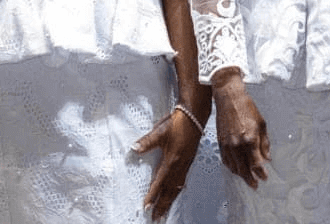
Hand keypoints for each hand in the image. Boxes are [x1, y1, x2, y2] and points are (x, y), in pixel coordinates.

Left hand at [132, 106, 200, 220]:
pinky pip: (183, 180)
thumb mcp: (160, 131)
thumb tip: (134, 148)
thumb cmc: (179, 122)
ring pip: (177, 187)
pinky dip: (178, 190)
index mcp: (172, 160)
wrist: (195, 115)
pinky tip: (176, 191)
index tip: (147, 207)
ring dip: (170, 200)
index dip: (153, 196)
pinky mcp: (189, 160)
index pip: (160, 183)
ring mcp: (186, 163)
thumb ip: (147, 142)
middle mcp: (180, 165)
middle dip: (163, 205)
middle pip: (170, 190)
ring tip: (165, 211)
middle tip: (157, 218)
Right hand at [212, 74, 269, 188]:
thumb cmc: (246, 108)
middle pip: (244, 169)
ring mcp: (227, 145)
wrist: (229, 99)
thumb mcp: (262, 124)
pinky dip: (231, 167)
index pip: (256, 163)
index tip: (265, 178)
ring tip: (247, 178)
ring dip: (240, 175)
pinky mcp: (220, 143)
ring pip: (233, 167)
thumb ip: (264, 143)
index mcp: (250, 139)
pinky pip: (225, 160)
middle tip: (255, 185)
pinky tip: (236, 169)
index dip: (261, 173)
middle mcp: (237, 144)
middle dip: (250, 179)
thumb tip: (267, 157)